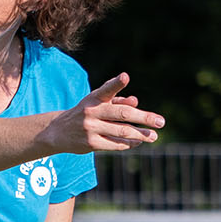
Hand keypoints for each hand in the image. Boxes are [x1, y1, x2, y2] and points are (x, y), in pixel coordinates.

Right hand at [39, 73, 161, 153]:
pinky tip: (138, 142)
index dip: (116, 83)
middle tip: (161, 122)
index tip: (125, 77)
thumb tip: (136, 102)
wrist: (58, 131)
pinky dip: (129, 143)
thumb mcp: (97, 102)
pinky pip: (115, 144)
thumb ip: (117, 100)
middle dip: (144, 118)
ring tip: (153, 136)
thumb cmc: (85, 113)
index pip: (106, 90)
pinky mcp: (90, 144)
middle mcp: (91, 112)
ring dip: (141, 134)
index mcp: (94, 98)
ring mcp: (90, 128)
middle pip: (122, 114)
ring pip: (122, 131)